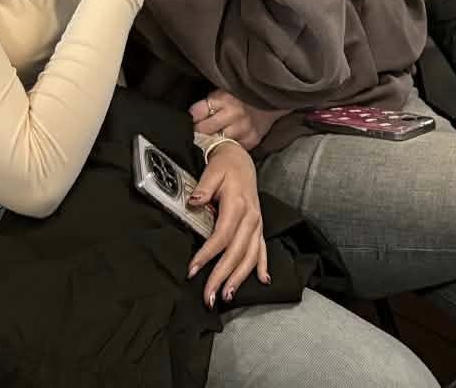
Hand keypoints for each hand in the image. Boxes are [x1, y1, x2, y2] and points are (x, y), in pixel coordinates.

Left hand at [186, 142, 269, 305]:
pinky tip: (263, 281)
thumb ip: (203, 188)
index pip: (222, 236)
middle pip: (236, 252)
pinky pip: (262, 249)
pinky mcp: (258, 226)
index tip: (192, 270)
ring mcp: (257, 223)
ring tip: (227, 295)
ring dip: (239, 277)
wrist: (240, 159)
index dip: (207, 254)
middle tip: (209, 297)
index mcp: (237, 205)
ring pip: (251, 256)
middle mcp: (251, 217)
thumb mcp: (212, 172)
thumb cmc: (224, 166)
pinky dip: (262, 265)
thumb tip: (194, 201)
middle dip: (222, 276)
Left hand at [192, 89, 288, 151]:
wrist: (272, 98)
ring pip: (217, 142)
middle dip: (198, 131)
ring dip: (212, 142)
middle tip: (199, 132)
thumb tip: (190, 117)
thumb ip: (209, 102)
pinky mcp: (251, 139)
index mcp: (224, 98)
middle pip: (204, 129)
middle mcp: (234, 113)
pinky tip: (228, 142)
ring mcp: (243, 128)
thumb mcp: (224, 90)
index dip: (192, 118)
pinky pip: (233, 148)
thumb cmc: (243, 95)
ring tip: (212, 139)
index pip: (197, 112)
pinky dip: (228, 147)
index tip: (191, 121)